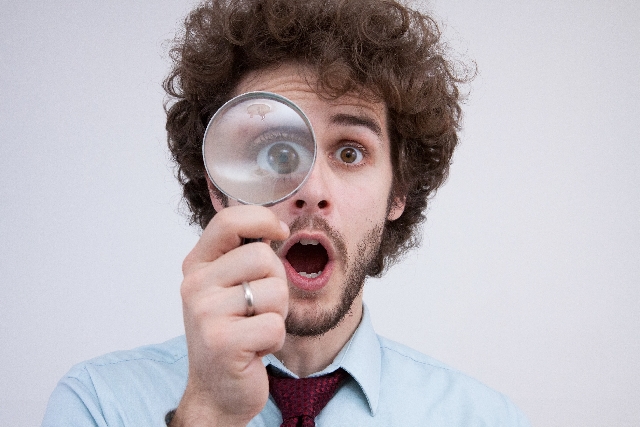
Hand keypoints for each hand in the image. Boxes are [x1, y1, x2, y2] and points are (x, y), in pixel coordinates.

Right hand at [172, 205, 289, 426]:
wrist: (217, 391)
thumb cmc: (232, 333)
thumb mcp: (230, 288)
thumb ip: (243, 257)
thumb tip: (275, 227)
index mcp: (197, 265)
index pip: (228, 221)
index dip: (261, 219)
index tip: (279, 232)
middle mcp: (195, 285)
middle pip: (263, 257)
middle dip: (276, 283)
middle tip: (259, 308)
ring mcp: (205, 313)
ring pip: (275, 291)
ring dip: (277, 314)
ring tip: (255, 329)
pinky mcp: (222, 342)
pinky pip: (275, 325)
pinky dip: (274, 340)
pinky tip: (255, 350)